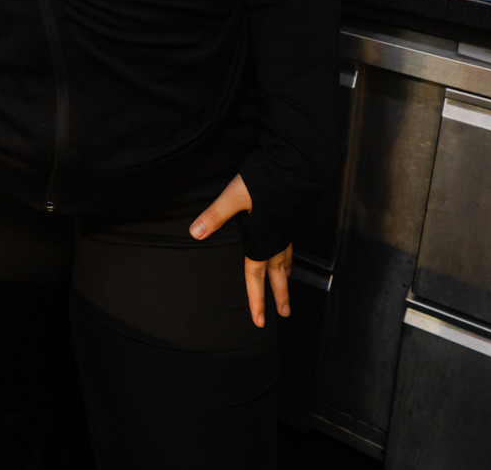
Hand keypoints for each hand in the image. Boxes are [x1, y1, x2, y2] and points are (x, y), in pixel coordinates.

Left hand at [190, 173, 291, 327]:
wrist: (296, 168)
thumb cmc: (265, 182)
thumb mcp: (234, 197)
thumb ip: (215, 215)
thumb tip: (195, 233)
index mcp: (261, 242)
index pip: (256, 278)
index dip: (256, 300)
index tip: (259, 321)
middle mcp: (276, 241)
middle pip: (278, 275)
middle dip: (280, 295)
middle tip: (284, 313)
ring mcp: (285, 231)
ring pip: (287, 260)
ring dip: (286, 275)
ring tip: (287, 284)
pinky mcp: (290, 220)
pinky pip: (289, 245)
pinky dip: (288, 255)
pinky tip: (286, 251)